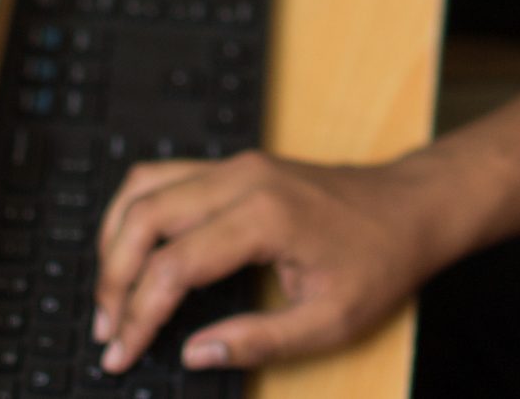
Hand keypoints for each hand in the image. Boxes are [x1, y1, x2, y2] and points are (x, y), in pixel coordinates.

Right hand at [93, 151, 463, 373]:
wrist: (412, 207)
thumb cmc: (381, 261)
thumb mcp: (333, 321)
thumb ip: (260, 341)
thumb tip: (194, 353)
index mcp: (265, 217)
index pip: (173, 265)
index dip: (138, 314)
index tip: (121, 353)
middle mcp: (242, 179)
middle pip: (144, 218)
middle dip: (113, 279)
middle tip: (107, 331)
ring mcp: (236, 165)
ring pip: (143, 187)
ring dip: (115, 241)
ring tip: (110, 296)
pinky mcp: (235, 166)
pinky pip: (164, 176)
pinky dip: (134, 213)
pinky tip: (130, 252)